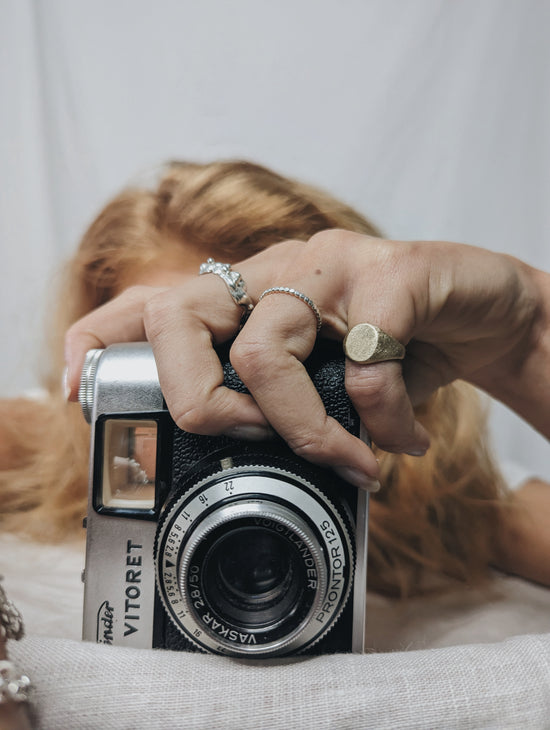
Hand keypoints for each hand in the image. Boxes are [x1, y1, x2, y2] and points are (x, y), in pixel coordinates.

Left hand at [65, 231, 547, 487]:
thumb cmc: (397, 346)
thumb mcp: (328, 379)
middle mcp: (278, 270)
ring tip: (351, 460)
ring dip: (303, 429)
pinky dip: (384, 420)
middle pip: (180, 317)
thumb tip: (256, 464)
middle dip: (202, 403)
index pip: (155, 301)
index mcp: (252, 295)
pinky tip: (405, 438)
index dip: (100, 338)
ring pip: (266, 349)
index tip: (75, 389)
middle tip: (257, 442)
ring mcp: (330, 265)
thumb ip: (289, 405)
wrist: (483, 310)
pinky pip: (367, 365)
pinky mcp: (391, 275)